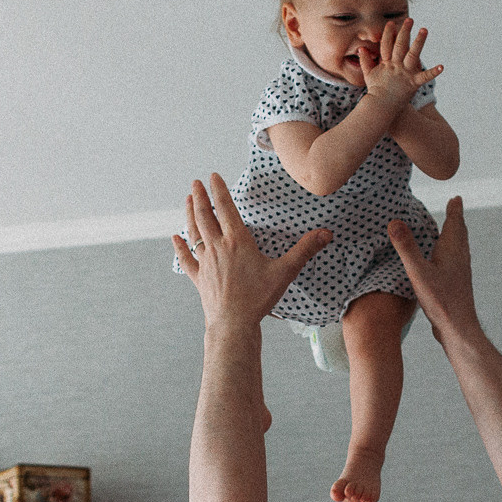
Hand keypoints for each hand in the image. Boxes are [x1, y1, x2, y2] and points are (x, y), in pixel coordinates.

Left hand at [174, 174, 330, 330]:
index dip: (219, 190)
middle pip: (205, 216)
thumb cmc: (258, 298)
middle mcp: (217, 248)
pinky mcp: (199, 278)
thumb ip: (305, 250)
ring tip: (187, 200)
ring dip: (189, 215)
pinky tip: (175, 238)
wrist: (233, 324)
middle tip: (195, 183)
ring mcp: (205, 263)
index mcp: (237, 242)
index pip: (225, 208)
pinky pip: (186, 259)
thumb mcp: (285, 272)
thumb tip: (326, 234)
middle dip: (199, 197)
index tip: (213, 176)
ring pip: (194, 233)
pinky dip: (180, 247)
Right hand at [356, 18, 442, 108]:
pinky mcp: (413, 83)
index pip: (387, 45)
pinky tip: (442, 66)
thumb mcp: (369, 75)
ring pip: (413, 55)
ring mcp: (405, 74)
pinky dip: (433, 72)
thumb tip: (361, 49)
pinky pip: (425, 77)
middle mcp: (396, 66)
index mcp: (386, 64)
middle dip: (405, 31)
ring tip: (424, 30)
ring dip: (419, 42)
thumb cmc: (376, 91)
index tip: (391, 23)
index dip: (389, 33)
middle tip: (410, 19)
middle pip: (400, 45)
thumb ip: (365, 61)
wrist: (381, 107)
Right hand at [388, 196, 477, 343]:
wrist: (458, 328)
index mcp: (452, 251)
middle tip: (455, 207)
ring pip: (460, 247)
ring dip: (455, 235)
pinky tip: (444, 263)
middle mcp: (460, 259)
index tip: (456, 198)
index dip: (454, 210)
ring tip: (451, 231)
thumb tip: (394, 222)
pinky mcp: (458, 284)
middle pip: (460, 234)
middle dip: (456, 219)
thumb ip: (406, 247)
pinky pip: (456, 260)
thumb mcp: (418, 272)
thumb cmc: (440, 300)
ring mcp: (460, 272)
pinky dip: (451, 252)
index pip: (454, 224)